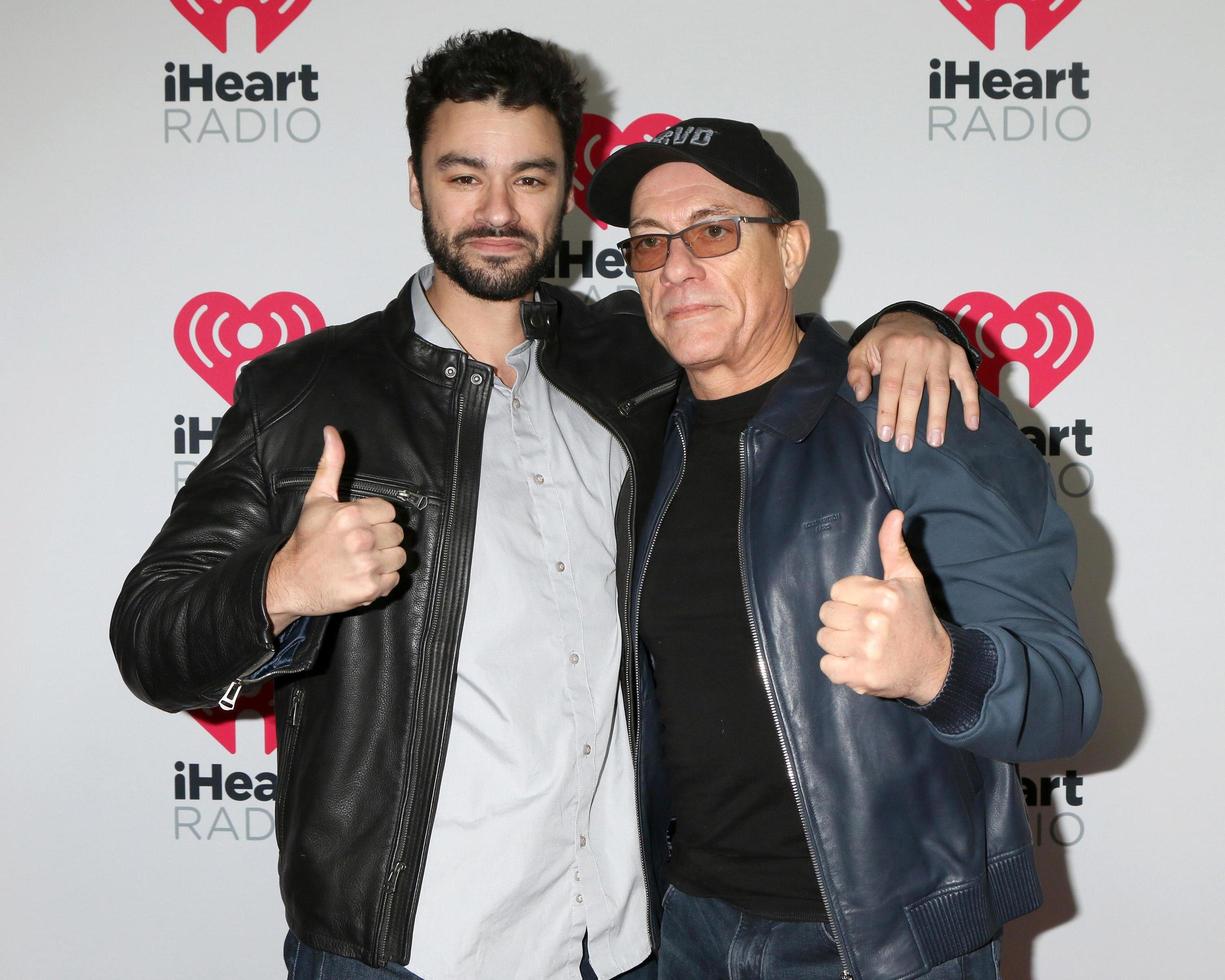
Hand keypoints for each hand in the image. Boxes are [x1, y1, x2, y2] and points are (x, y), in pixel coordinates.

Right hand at [265, 426, 406, 632]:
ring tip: (361, 561)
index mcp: (351, 514)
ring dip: (385, 560)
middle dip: (381, 539)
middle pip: (397, 533)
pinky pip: (394, 579)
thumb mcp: (317, 498)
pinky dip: (382, 581)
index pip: (389, 511)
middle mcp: (360, 538)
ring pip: (399, 556)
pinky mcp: (370, 587)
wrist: (291, 580)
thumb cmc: (307, 539)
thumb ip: (331, 464)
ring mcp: (366, 564)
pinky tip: (361, 576)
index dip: (376, 519)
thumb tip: (332, 431)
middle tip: (359, 546)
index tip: (359, 527)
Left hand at [817, 510, 950, 702]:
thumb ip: (894, 547)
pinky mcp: (862, 676)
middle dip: (842, 620)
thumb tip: (894, 514)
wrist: (934, 666)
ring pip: (824, 639)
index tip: (868, 607)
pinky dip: (838, 667)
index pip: (837, 590)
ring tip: (861, 645)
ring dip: (838, 644)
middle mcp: (875, 621)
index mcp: (885, 595)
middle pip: (827, 613)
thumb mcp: (909, 579)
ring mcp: (868, 651)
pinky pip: (827, 666)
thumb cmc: (917, 618)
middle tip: (864, 628)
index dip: (850, 599)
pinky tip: (857, 662)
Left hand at [847, 312, 980, 451]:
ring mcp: (942, 352)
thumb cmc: (884, 342)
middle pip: (914, 390)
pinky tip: (971, 424)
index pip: (891, 385)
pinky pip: (968, 382)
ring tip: (934, 441)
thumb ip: (857, 372)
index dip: (888, 411)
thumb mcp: (862, 351)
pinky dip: (971, 403)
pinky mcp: (958, 356)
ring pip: (940, 389)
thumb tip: (862, 395)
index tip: (885, 435)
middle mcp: (920, 348)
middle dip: (909, 420)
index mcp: (895, 347)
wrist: (911, 319)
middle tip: (905, 445)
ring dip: (938, 417)